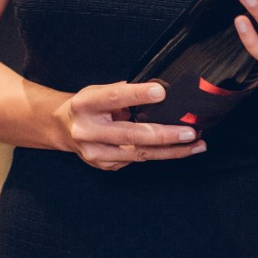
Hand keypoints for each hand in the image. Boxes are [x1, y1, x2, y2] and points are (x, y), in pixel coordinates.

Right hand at [57, 81, 206, 170]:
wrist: (63, 128)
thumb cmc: (87, 106)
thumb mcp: (98, 92)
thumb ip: (123, 93)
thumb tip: (158, 92)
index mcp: (85, 104)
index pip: (114, 98)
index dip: (138, 95)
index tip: (161, 92)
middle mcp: (87, 130)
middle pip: (131, 134)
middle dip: (164, 134)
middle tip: (189, 132)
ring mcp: (95, 152)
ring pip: (139, 154)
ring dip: (171, 150)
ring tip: (195, 144)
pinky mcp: (104, 165)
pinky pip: (136, 160)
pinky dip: (157, 154)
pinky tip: (174, 149)